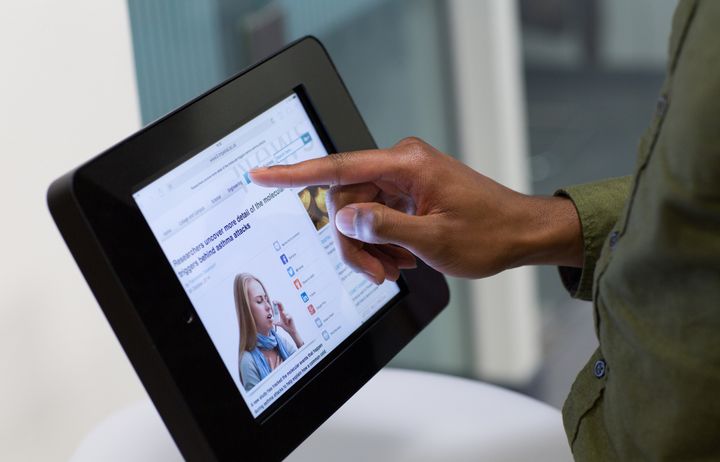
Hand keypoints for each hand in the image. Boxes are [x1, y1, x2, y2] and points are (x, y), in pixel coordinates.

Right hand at [251, 137, 581, 281]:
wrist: (520, 232)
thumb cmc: (489, 232)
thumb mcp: (433, 239)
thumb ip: (383, 226)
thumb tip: (344, 217)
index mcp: (406, 164)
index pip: (339, 166)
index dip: (295, 174)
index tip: (262, 174)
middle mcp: (400, 165)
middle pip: (347, 201)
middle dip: (355, 241)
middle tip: (378, 273)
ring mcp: (403, 179)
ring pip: (360, 214)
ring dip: (371, 247)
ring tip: (396, 269)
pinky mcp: (407, 193)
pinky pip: (377, 218)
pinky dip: (384, 243)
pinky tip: (404, 257)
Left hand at [274, 302, 302, 346]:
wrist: (291, 330)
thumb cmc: (286, 326)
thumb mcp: (280, 324)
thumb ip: (277, 323)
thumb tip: (272, 322)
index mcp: (282, 314)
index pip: (279, 307)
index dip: (276, 303)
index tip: (273, 301)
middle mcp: (285, 313)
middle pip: (282, 306)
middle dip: (278, 303)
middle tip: (274, 301)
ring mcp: (288, 315)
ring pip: (285, 312)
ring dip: (283, 312)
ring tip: (282, 312)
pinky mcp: (291, 318)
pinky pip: (289, 316)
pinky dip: (287, 317)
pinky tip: (286, 317)